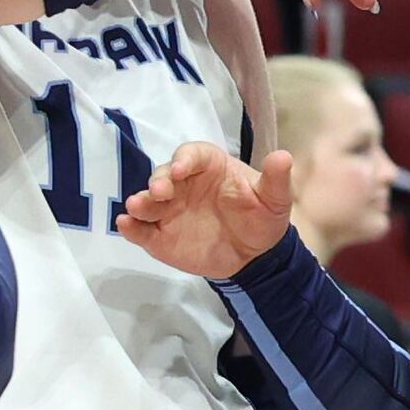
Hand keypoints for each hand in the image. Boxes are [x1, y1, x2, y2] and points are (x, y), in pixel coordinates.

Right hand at [114, 137, 294, 280]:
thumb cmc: (261, 216)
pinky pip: (142, 229)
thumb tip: (283, 157)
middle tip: (160, 191)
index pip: (191, 155)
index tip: (182, 169)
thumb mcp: (274, 198)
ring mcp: (169, 210)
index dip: (184, 159)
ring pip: (148, 201)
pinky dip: (131, 227)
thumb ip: (275, 179)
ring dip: (140, 202)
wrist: (255, 254)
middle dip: (159, 181)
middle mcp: (183, 184)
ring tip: (136, 207)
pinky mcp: (160, 235)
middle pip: (163, 175)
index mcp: (207, 167)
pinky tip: (126, 225)